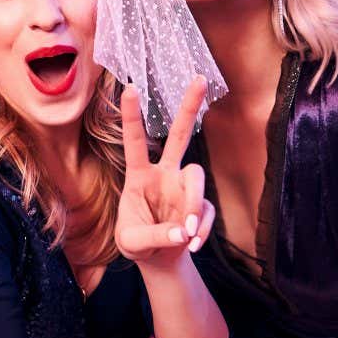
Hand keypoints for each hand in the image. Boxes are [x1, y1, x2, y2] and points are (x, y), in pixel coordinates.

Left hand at [115, 77, 214, 268]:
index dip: (131, 116)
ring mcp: (184, 187)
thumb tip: (183, 230)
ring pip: (197, 177)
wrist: (157, 259)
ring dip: (193, 205)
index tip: (129, 87)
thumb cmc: (136, 242)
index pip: (134, 142)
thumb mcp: (131, 243)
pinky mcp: (201, 204)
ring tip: (186, 233)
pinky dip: (201, 230)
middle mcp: (163, 174)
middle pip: (178, 135)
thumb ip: (153, 235)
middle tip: (200, 78)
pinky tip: (191, 245)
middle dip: (188, 107)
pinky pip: (207, 211)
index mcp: (138, 176)